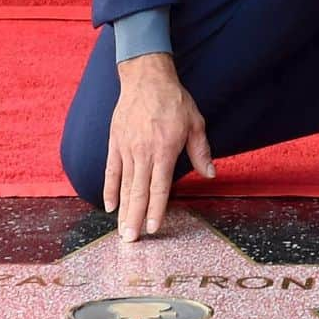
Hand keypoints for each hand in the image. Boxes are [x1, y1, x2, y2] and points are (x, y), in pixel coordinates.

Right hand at [105, 53, 213, 241]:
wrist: (146, 77)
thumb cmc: (174, 100)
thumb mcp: (195, 122)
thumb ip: (200, 151)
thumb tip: (209, 174)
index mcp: (164, 149)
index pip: (159, 187)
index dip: (156, 209)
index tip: (152, 228)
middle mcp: (143, 152)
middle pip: (138, 191)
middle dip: (134, 218)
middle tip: (131, 241)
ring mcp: (127, 147)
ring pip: (123, 185)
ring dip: (122, 210)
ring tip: (121, 231)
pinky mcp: (115, 142)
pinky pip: (111, 169)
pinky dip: (109, 188)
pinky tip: (109, 206)